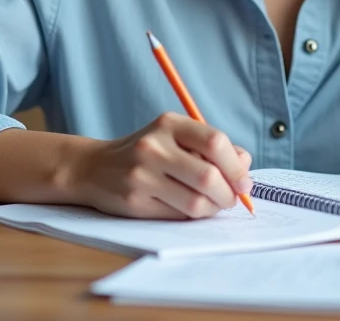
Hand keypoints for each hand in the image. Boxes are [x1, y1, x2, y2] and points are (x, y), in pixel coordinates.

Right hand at [79, 112, 252, 219]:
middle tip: (232, 199)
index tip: (244, 181)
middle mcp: (154, 147)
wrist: (94, 167)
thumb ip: (211, 147)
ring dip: (213, 208)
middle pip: (209, 177)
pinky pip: (178, 216)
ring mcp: (142, 175)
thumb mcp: (175, 137)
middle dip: (228, 194)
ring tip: (212, 204)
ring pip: (196, 203)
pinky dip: (192, 216)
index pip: (215, 142)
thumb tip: (245, 164)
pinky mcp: (135, 202)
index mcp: (169, 124)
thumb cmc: (147, 153)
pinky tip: (189, 208)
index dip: (237, 166)